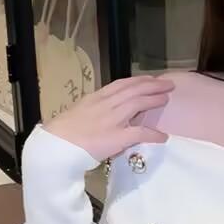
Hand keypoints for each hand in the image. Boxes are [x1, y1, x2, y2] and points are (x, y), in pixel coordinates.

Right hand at [43, 75, 172, 163]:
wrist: (57, 145)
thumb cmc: (62, 132)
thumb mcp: (79, 112)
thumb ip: (93, 109)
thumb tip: (103, 112)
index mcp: (96, 97)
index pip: (121, 84)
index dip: (137, 80)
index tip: (148, 78)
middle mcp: (107, 104)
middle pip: (133, 89)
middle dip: (151, 84)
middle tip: (166, 83)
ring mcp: (114, 119)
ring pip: (138, 103)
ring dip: (154, 99)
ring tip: (166, 98)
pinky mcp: (118, 136)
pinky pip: (141, 133)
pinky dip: (153, 133)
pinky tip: (163, 135)